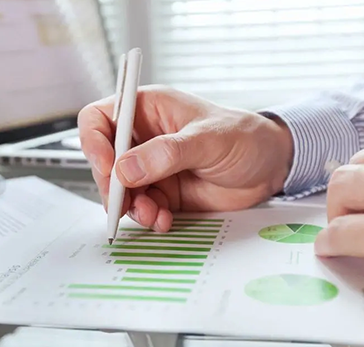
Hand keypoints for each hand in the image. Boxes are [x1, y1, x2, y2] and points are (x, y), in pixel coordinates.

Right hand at [78, 86, 293, 231]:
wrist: (270, 169)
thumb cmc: (245, 138)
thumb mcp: (208, 140)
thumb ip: (167, 153)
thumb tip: (126, 169)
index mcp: (146, 110)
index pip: (99, 119)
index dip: (94, 142)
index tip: (108, 167)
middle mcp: (142, 139)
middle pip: (104, 161)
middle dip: (112, 186)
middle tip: (125, 202)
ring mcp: (150, 168)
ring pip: (119, 190)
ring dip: (131, 207)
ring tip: (153, 214)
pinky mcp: (161, 194)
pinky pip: (140, 209)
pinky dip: (148, 218)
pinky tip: (165, 220)